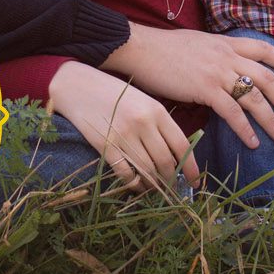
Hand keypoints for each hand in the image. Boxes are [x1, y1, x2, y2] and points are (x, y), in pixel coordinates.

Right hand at [47, 62, 199, 192]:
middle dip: (170, 180)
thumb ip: (159, 123)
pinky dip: (134, 184)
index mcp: (156, 110)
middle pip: (165, 162)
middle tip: (170, 187)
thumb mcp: (142, 100)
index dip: (191, 167)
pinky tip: (136, 185)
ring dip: (153, 185)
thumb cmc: (113, 93)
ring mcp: (123, 135)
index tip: (195, 181)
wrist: (77, 85)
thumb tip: (176, 155)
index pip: (181, 145)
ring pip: (147, 170)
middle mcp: (143, 123)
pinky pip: (126, 173)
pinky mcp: (105, 145)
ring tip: (153, 188)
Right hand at [101, 25, 273, 149]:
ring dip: (271, 119)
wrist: (141, 47)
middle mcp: (227, 56)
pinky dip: (246, 128)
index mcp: (225, 43)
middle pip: (267, 77)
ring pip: (255, 98)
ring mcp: (218, 72)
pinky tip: (253, 141)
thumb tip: (223, 63)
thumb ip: (215, 52)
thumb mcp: (197, 42)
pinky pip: (233, 112)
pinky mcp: (205, 89)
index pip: (263, 49)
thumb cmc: (162, 47)